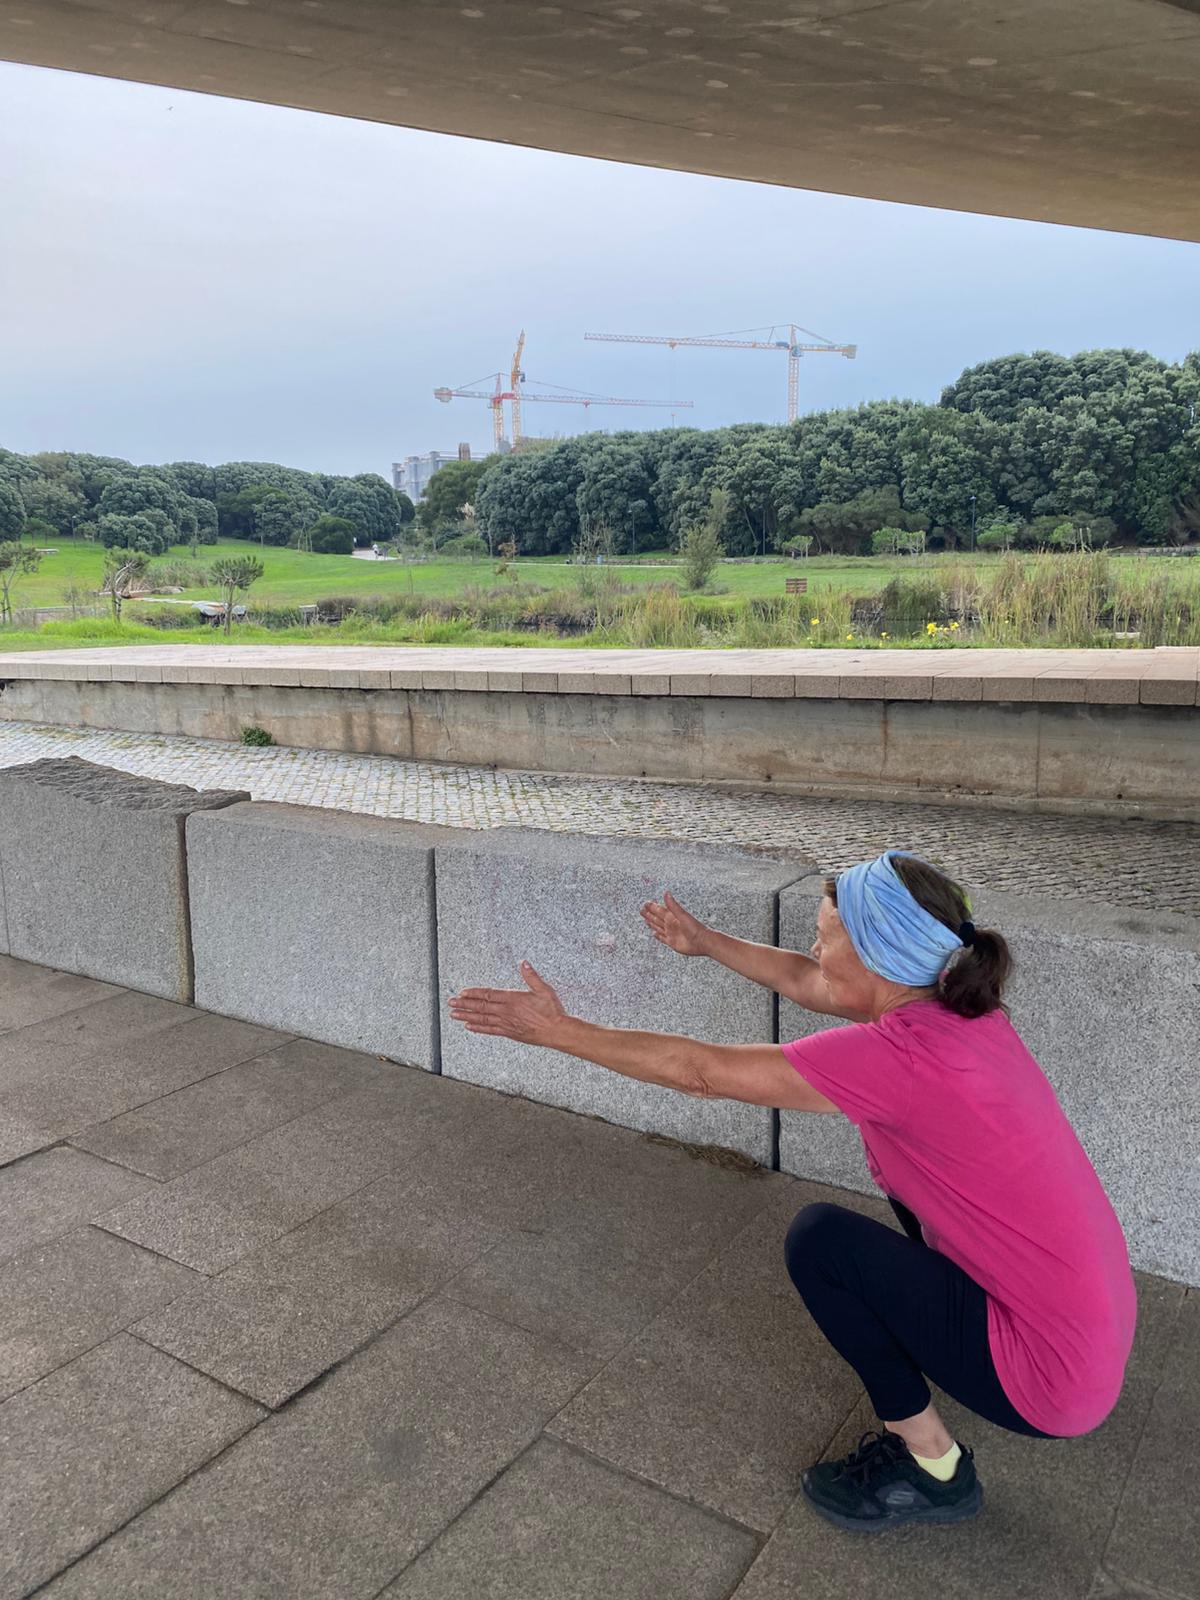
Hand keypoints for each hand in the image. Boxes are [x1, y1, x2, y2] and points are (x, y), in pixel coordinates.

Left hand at [448, 962, 566, 1045]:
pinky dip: (479, 1028)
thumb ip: (531, 976)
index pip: (489, 994)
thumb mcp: (544, 989)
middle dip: (464, 1004)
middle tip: (451, 1003)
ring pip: (482, 1019)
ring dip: (467, 1016)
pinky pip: (490, 1030)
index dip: (474, 993)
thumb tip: (523, 963)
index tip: (463, 992)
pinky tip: (470, 1027)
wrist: (556, 1031)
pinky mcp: (510, 1033)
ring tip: (454, 1014)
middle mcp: (507, 1011)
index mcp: (513, 999)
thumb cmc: (552, 1011)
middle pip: (481, 1007)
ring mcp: (507, 1023)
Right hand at [640, 890, 710, 956]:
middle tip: (641, 909)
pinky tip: (653, 933)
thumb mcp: (682, 915)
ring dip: (652, 923)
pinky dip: (657, 936)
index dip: (652, 907)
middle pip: (657, 918)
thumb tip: (666, 893)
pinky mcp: (672, 942)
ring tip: (645, 919)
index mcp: (672, 917)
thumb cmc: (695, 928)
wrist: (702, 942)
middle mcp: (671, 924)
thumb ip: (673, 905)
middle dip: (649, 914)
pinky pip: (662, 938)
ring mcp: (671, 933)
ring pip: (658, 927)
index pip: (660, 910)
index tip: (646, 903)